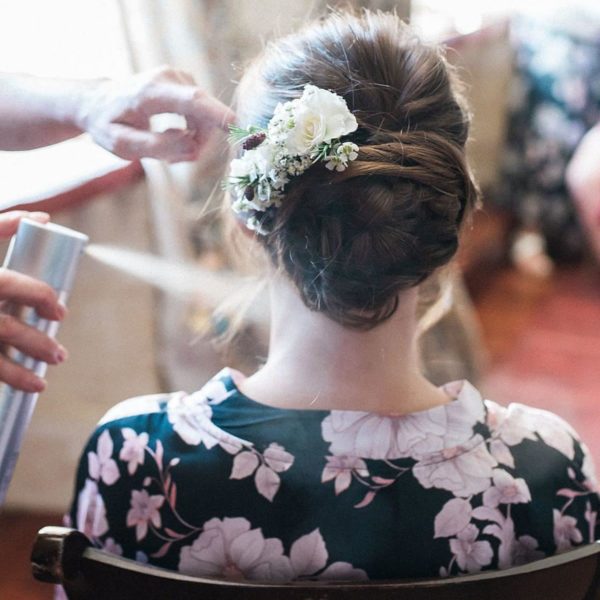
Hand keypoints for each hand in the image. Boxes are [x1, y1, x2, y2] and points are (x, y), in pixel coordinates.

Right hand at [0, 211, 67, 392]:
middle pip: (4, 328)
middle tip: (60, 354)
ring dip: (18, 373)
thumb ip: (0, 226)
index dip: (40, 296)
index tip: (59, 312)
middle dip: (36, 343)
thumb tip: (43, 218)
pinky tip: (24, 387)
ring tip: (44, 380)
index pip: (10, 284)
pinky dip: (3, 380)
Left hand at [77, 66, 235, 162]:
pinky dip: (193, 131)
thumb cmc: (107, 125)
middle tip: (173, 160)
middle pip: (204, 114)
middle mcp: (169, 77)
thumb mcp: (122, 144)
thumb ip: (157, 147)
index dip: (217, 114)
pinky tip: (174, 137)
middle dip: (198, 143)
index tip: (237, 125)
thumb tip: (190, 144)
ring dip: (193, 140)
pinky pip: (202, 114)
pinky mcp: (186, 84)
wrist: (98, 102)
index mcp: (151, 91)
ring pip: (206, 118)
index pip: (193, 100)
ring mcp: (180, 78)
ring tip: (167, 150)